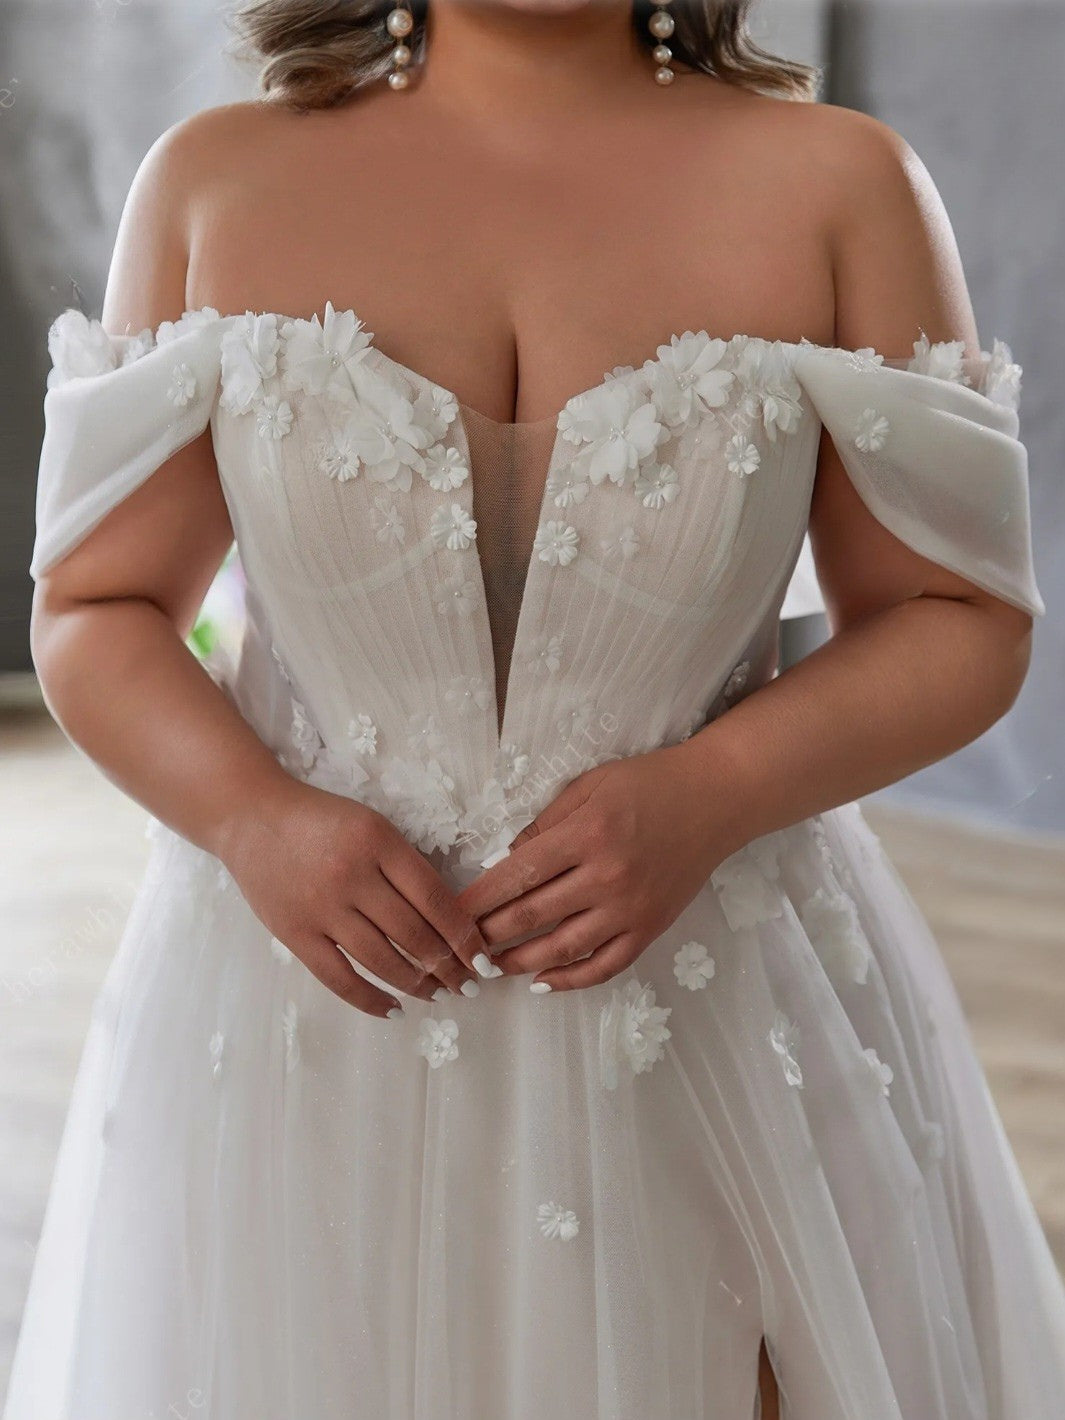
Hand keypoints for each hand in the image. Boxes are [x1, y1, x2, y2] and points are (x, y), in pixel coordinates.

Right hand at [221, 776, 489, 1016]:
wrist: (252, 816)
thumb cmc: (321, 819)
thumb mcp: (372, 825)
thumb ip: (404, 865)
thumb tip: (448, 918)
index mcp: (379, 842)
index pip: (435, 898)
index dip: (463, 934)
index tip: (481, 957)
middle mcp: (352, 876)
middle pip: (413, 934)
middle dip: (447, 966)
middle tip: (466, 983)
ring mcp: (321, 908)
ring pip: (382, 960)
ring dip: (416, 984)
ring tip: (437, 994)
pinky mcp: (294, 934)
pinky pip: (338, 978)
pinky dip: (370, 999)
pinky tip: (393, 1009)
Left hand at [454, 741, 736, 991]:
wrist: (716, 798)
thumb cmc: (648, 783)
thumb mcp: (590, 785)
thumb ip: (545, 823)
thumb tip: (503, 861)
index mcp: (586, 834)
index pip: (518, 874)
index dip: (479, 898)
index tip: (451, 912)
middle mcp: (606, 876)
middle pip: (533, 915)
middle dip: (489, 934)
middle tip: (460, 946)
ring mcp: (630, 907)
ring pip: (564, 948)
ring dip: (521, 963)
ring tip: (491, 968)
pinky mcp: (651, 928)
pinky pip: (606, 965)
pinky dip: (573, 979)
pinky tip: (544, 983)